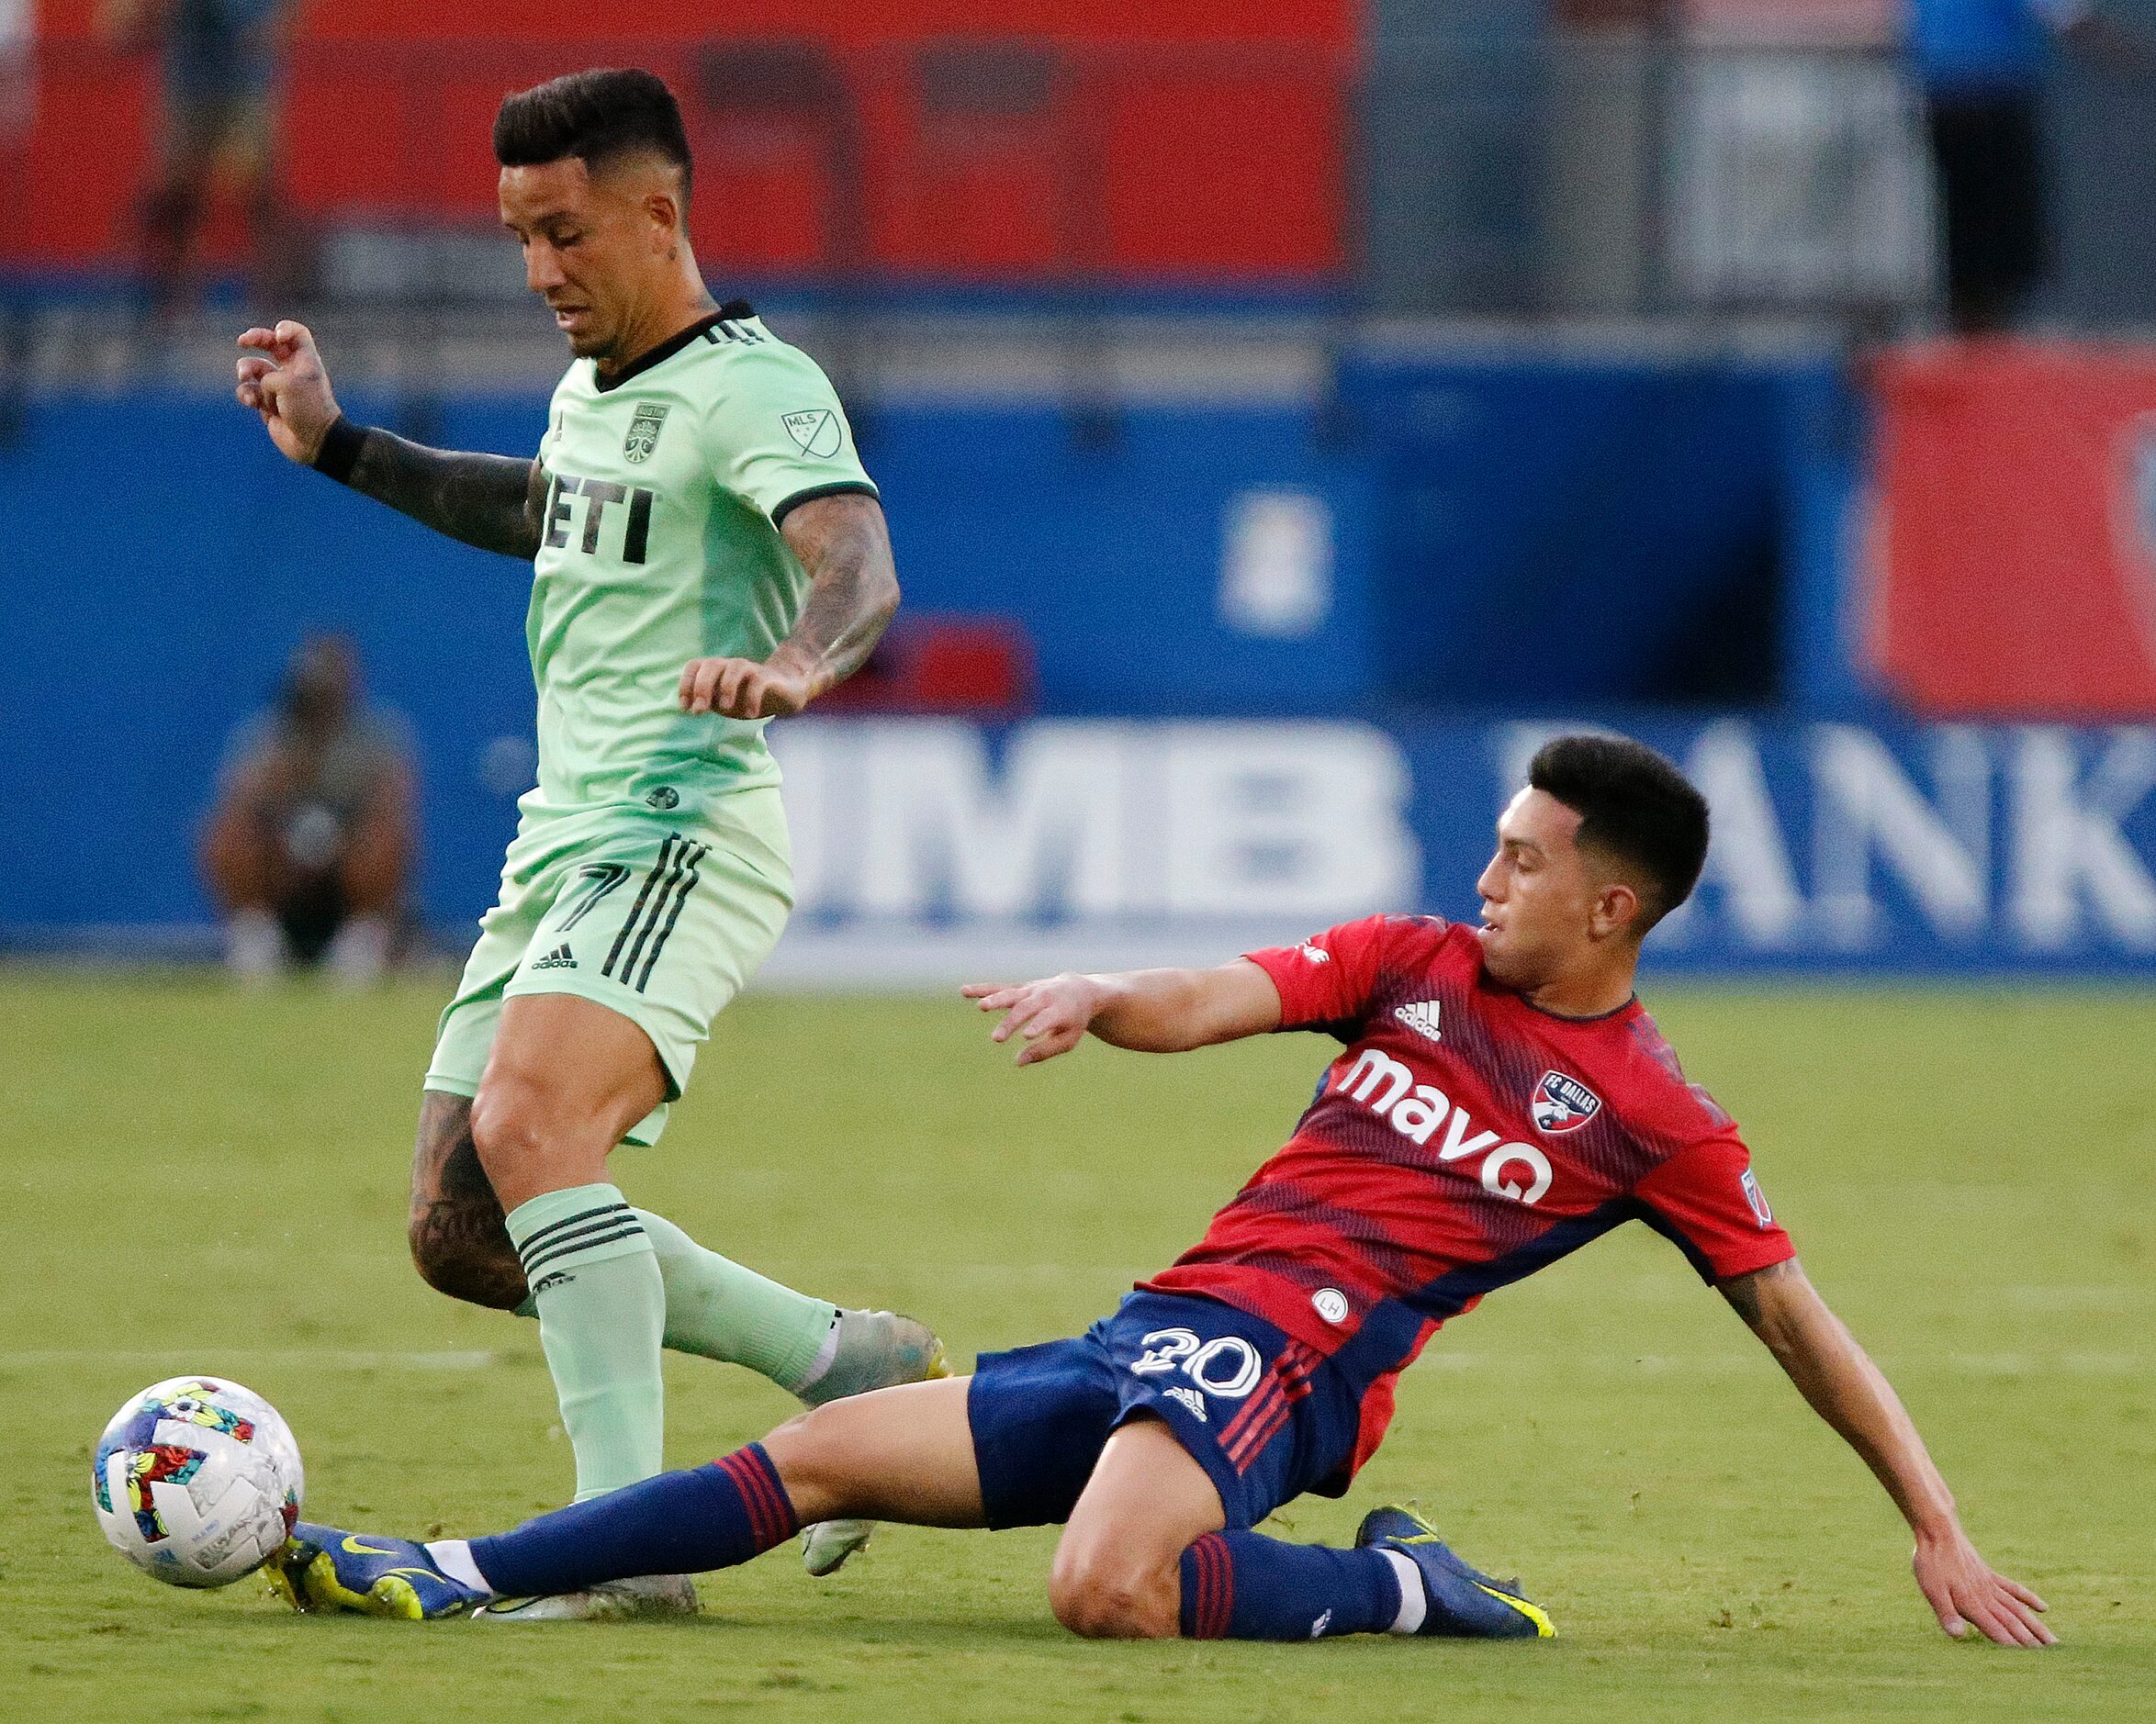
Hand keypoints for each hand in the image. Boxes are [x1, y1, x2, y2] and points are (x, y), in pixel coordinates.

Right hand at [235, 321, 341, 464]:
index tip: (278, 336)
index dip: (284, 329)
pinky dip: (245, 393)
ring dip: (245, 370)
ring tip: (245, 378)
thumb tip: (256, 386)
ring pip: (253, 369)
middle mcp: (292, 371)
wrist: (315, 442)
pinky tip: (250, 401)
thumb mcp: (289, 384)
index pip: (296, 334)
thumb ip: (267, 375)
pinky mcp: (266, 403)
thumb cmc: (309, 409)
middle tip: (242, 341)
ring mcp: (278, 387)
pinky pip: (249, 391)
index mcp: (306, 361)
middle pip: (270, 344)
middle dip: (255, 339)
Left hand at [677, 654, 816, 719]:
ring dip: (727, 688)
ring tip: (725, 708)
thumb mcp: (723, 703)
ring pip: (734, 668)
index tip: (685, 707)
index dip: (686, 684)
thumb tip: (692, 708)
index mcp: (716, 669)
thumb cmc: (746, 697)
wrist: (782, 692)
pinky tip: (751, 714)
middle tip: (700, 711)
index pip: (694, 666)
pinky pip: (758, 682)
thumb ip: (708, 702)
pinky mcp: (768, 677)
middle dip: (702, 687)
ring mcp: (750, 669)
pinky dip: (752, 698)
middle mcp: (730, 665)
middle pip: (711, 664)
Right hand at [962, 975, 1103, 1065]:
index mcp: (1061, 1010)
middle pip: (1025, 1009)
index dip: (1037, 1026)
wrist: (1079, 990)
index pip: (1047, 1018)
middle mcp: (1045, 996)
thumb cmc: (1073, 1021)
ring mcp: (1031, 990)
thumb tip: (1018, 1061)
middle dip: (1011, 1023)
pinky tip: (964, 991)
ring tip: (981, 1007)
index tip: (1027, 1036)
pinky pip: (999, 987)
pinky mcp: (1020, 987)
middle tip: (996, 1038)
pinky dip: (982, 989)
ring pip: (1011, 994)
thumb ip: (1044, 1051)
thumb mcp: (1068, 1039)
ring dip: (995, 1000)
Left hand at [1912, 1525, 2052, 1646]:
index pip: (1997, 1631)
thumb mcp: (1931, 1590)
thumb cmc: (1931, 1563)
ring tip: (2054, 1641)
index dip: (2012, 1647)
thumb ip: (1946, 1614)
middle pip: (2013, 1623)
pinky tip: (2043, 1608)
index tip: (2032, 1663)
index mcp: (1973, 1604)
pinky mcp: (1990, 1574)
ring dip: (2036, 1626)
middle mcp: (1986, 1597)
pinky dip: (2029, 1599)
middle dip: (2031, 1641)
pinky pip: (2014, 1589)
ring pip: (2019, 1609)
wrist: (1938, 1531)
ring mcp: (1990, 1585)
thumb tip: (1958, 1636)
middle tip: (2052, 1658)